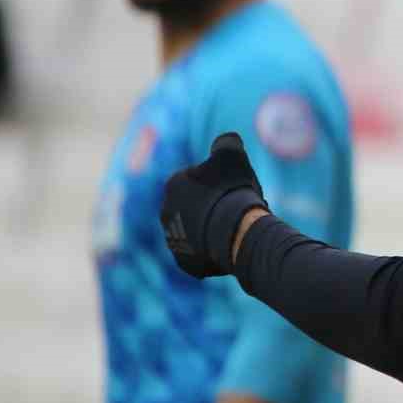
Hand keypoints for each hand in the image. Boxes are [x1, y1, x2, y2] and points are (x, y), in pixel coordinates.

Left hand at [160, 133, 267, 277]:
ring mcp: (174, 240)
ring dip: (209, 230)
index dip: (217, 183)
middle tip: (234, 209)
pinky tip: (229, 247)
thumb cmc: (233, 190)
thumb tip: (226, 139)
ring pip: (195, 232)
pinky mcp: (185, 262)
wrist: (235, 231)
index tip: (233, 188)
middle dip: (209, 208)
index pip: (195, 180)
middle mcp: (166, 213)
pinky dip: (211, 252)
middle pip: (193, 208)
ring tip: (234, 229)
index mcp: (173, 185)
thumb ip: (226, 142)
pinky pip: (199, 255)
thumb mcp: (232, 155)